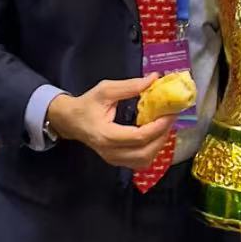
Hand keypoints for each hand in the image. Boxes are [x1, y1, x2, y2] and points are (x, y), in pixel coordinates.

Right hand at [47, 78, 173, 171]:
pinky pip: (140, 162)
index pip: (139, 137)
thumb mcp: (105, 90)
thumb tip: (154, 79)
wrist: (69, 120)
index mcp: (106, 135)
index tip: (170, 112)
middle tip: (170, 118)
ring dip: (159, 144)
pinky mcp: (117, 161)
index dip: (158, 126)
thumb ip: (130, 86)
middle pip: (145, 152)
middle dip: (162, 135)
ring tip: (164, 126)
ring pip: (144, 160)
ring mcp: (113, 159)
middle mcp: (110, 152)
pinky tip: (154, 135)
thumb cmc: (86, 104)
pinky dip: (151, 150)